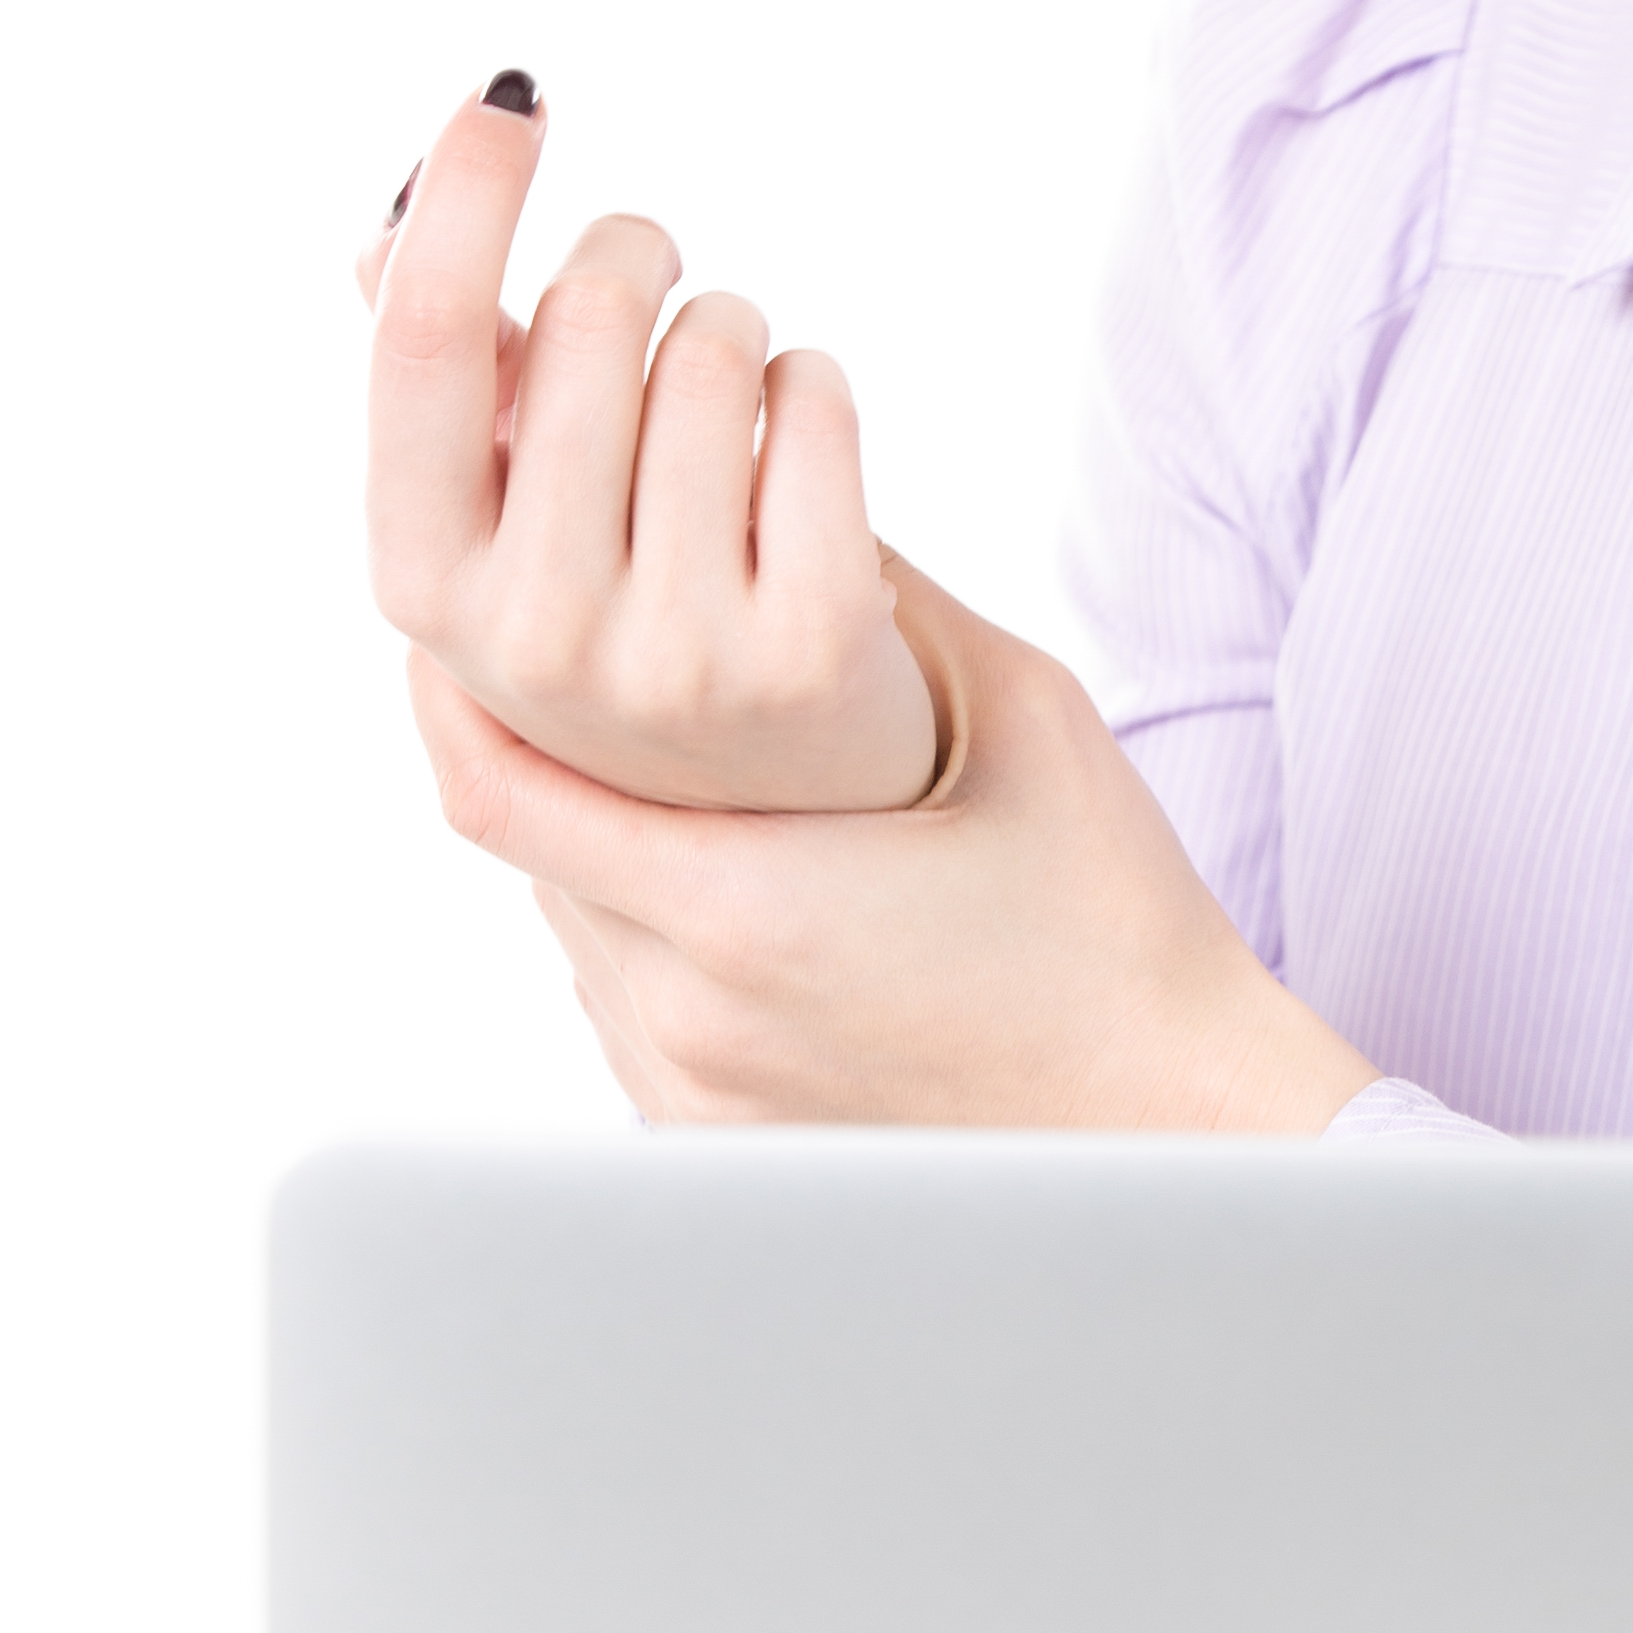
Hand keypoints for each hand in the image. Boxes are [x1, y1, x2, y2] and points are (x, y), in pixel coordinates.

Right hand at [359, 75, 943, 813]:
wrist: (774, 797)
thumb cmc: (616, 607)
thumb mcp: (501, 518)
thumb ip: (445, 380)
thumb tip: (383, 228)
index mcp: (426, 581)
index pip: (421, 346)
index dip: (464, 198)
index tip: (511, 97)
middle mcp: (538, 632)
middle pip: (589, 309)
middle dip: (635, 256)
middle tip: (653, 286)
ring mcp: (679, 652)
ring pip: (715, 339)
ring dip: (730, 330)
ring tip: (727, 418)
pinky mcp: (819, 643)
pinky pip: (815, 395)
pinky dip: (811, 385)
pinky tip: (796, 458)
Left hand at [405, 553, 1378, 1136]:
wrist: (1181, 1128)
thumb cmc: (1116, 925)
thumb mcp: (1020, 717)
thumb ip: (882, 600)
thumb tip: (774, 485)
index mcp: (745, 908)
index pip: (506, 788)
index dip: (451, 684)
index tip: (453, 609)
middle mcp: (686, 1017)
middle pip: (530, 851)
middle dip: (534, 742)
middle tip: (557, 643)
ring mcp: (694, 1096)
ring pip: (579, 931)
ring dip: (597, 837)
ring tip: (657, 759)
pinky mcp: (720, 1146)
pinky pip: (634, 1008)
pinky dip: (649, 928)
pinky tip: (734, 874)